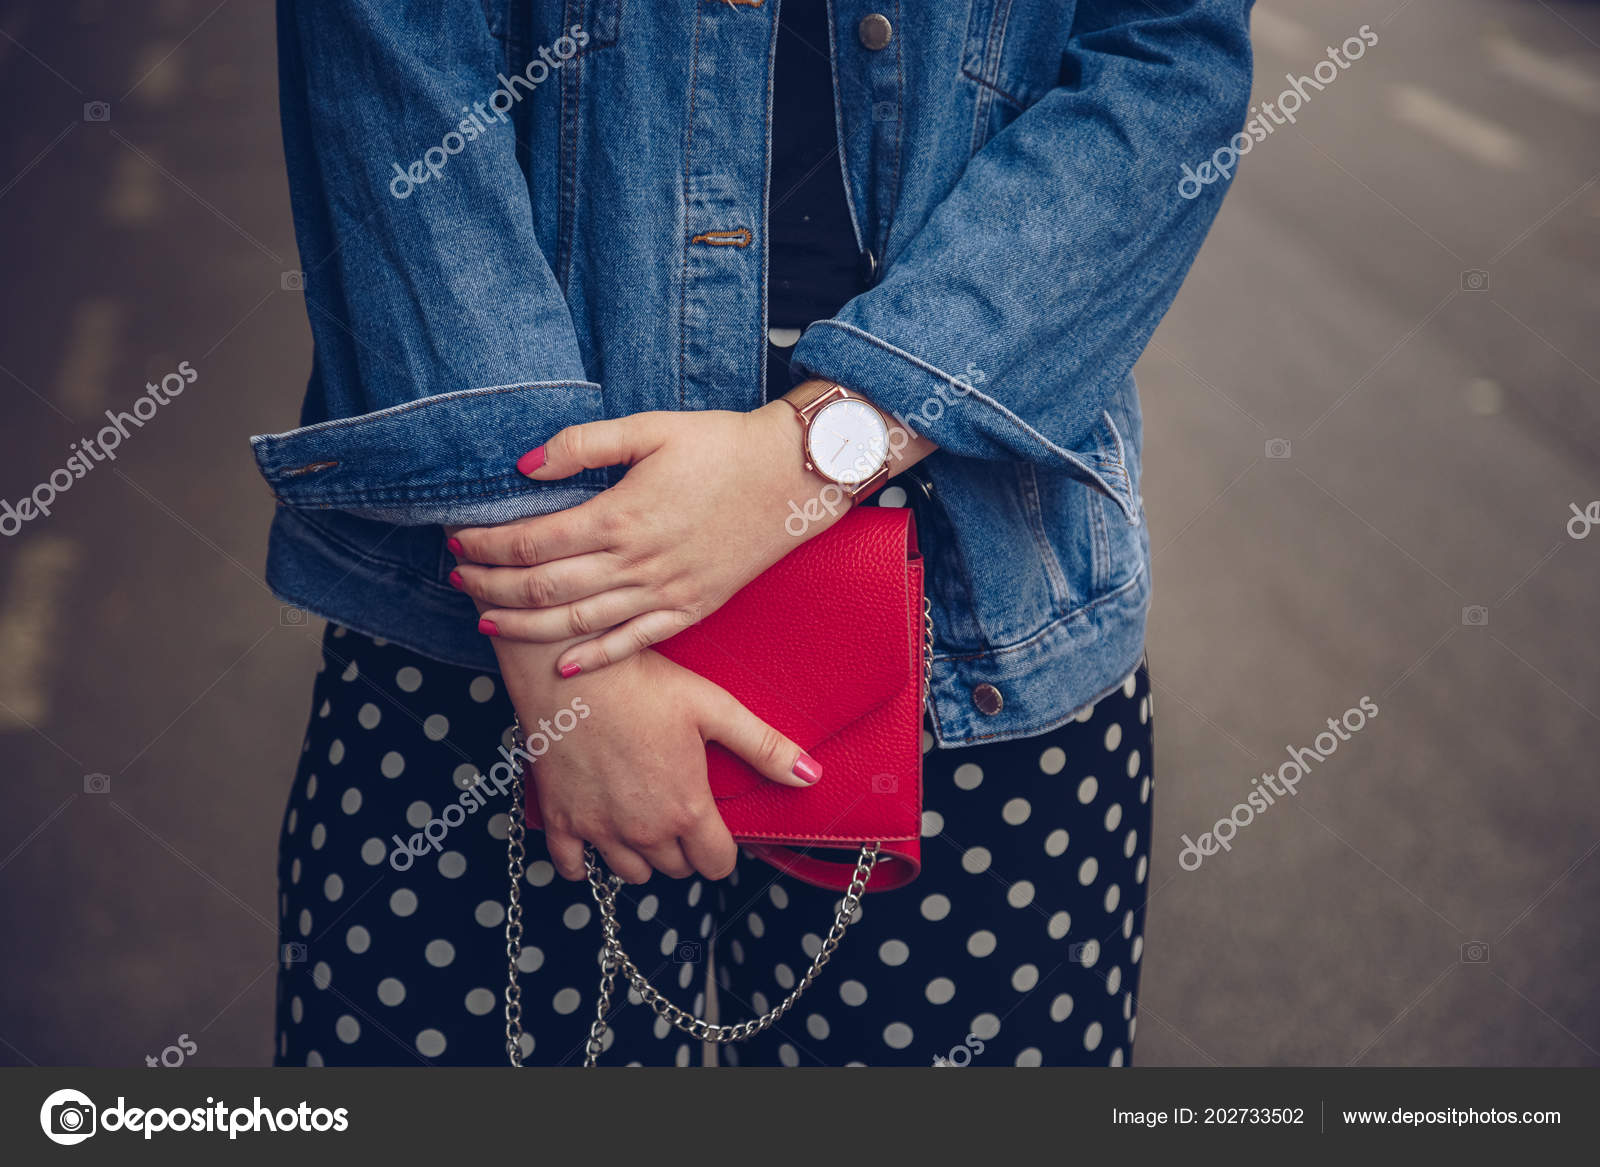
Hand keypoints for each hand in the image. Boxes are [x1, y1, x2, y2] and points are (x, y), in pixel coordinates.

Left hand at [451, 400, 835, 675]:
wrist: (793, 474)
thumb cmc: (722, 445)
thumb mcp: (650, 427)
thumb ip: (582, 444)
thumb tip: (522, 465)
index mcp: (621, 515)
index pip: (532, 542)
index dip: (486, 546)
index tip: (457, 541)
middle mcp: (638, 562)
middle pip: (545, 589)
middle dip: (491, 589)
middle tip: (457, 582)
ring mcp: (665, 592)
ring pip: (580, 623)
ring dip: (526, 628)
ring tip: (486, 623)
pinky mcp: (690, 608)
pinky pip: (634, 643)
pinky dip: (595, 658)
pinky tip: (562, 666)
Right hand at [491, 635, 821, 883]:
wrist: (570, 667)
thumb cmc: (645, 682)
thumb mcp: (714, 708)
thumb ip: (764, 747)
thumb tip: (810, 775)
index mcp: (686, 808)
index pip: (716, 865)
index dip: (721, 848)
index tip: (716, 825)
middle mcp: (643, 830)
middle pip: (675, 869)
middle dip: (683, 847)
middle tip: (680, 808)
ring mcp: (599, 829)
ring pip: (631, 873)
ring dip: (642, 855)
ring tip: (644, 818)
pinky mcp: (561, 820)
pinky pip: (573, 867)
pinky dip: (586, 861)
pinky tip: (597, 835)